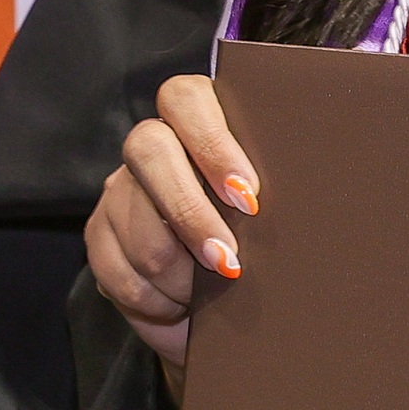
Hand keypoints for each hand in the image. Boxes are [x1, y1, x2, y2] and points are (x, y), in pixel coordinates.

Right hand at [81, 72, 260, 395]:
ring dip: (176, 270)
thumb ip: (276, 193)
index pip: (186, 98)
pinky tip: (180, 307)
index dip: (213, 145)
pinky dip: (153, 298)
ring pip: (132, 219)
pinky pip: (115, 267)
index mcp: (202, 121)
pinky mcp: (100, 235)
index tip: (248, 195)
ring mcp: (120, 188)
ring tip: (209, 294)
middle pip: (150, 149)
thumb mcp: (277, 215)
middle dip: (190, 212)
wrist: (229, 311)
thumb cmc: (266, 247)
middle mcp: (154, 144)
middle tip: (227, 259)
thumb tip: (308, 200)